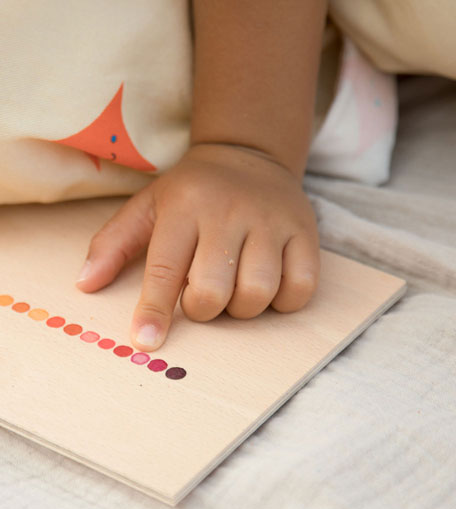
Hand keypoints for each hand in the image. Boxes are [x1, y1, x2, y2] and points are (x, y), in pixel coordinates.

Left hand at [75, 143, 319, 351]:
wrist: (251, 156)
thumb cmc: (194, 191)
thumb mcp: (149, 205)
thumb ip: (114, 242)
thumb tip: (85, 284)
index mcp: (185, 207)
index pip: (165, 269)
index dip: (155, 311)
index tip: (146, 341)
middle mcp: (229, 213)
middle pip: (214, 290)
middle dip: (205, 308)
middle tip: (204, 294)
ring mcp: (272, 222)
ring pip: (259, 292)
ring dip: (244, 307)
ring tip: (237, 288)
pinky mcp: (305, 232)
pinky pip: (300, 288)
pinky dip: (284, 300)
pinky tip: (271, 285)